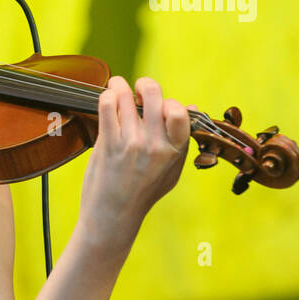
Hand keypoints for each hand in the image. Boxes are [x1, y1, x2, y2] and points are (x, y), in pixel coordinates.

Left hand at [77, 75, 191, 249]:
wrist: (113, 215)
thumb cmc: (143, 193)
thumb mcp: (172, 170)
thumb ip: (181, 139)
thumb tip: (192, 107)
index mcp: (174, 150)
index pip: (180, 112)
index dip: (169, 101)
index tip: (159, 104)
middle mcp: (155, 145)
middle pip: (153, 95)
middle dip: (145, 84)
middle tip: (137, 87)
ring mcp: (131, 143)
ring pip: (126, 97)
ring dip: (119, 85)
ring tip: (117, 85)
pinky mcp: (108, 144)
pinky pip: (107, 107)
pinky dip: (106, 96)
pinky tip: (107, 99)